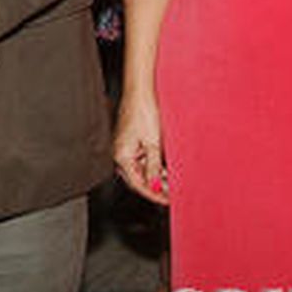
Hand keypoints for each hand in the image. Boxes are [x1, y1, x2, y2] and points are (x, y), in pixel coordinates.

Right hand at [113, 91, 168, 205]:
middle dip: (154, 187)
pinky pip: (141, 159)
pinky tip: (164, 167)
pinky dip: (152, 165)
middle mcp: (120, 153)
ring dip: (155, 176)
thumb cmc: (144, 111)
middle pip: (137, 179)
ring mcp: (124, 147)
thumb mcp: (153, 143)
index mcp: (121, 156)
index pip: (138, 184)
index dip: (154, 194)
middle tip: (172, 192)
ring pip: (140, 170)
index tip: (167, 200)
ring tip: (171, 180)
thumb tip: (154, 185)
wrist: (141, 91)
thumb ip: (153, 167)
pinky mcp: (130, 141)